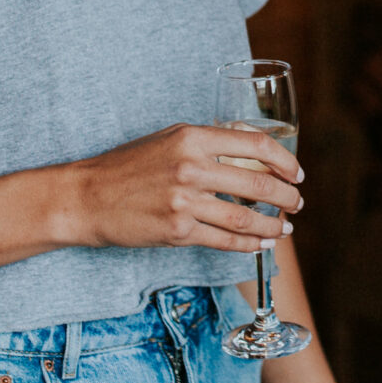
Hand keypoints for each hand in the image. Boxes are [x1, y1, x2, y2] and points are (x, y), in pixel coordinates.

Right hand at [55, 123, 301, 252]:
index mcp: (192, 137)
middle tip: (296, 203)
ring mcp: (184, 201)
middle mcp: (191, 167)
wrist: (86, 197)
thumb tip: (248, 149)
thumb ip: (206, 142)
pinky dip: (248, 244)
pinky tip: (261, 245)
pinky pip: (223, 240)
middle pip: (257, 183)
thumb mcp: (167, 138)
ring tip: (285, 229)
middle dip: (286, 196)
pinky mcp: (177, 231)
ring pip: (245, 217)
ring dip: (272, 225)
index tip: (295, 172)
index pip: (255, 143)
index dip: (284, 160)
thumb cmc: (126, 166)